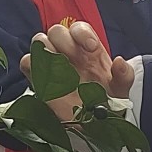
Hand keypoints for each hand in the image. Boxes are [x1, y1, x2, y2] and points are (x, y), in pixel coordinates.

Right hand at [20, 20, 134, 121]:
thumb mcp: (120, 90)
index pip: (79, 28)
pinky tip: (47, 78)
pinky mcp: (38, 77)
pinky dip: (33, 65)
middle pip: (56, 30)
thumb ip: (124, 76)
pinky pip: (27, 62)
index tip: (91, 48)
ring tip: (59, 68)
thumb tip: (119, 62)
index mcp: (87, 48)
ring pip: (39, 40)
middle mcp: (67, 52)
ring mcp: (51, 63)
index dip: (83, 33)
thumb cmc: (106, 101)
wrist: (93, 123)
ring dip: (47, 50)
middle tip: (73, 59)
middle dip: (64, 42)